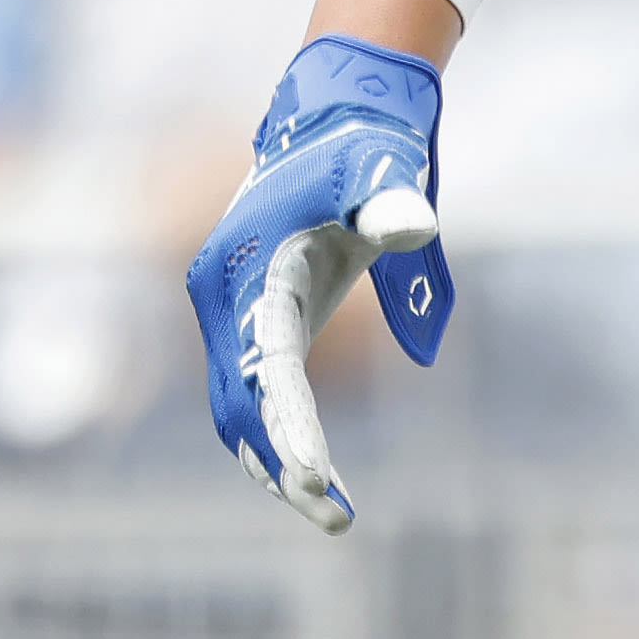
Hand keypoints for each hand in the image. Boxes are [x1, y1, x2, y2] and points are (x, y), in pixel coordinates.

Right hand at [183, 37, 456, 529]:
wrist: (335, 122)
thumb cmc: (363, 147)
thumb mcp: (381, 165)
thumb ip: (391, 196)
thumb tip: (413, 225)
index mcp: (249, 268)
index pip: (266, 364)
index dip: (288, 424)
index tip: (315, 478)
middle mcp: (224, 297)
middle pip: (240, 401)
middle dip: (281, 461)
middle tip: (335, 515)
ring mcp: (231, 310)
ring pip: (238, 407)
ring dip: (274, 459)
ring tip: (332, 512)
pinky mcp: (253, 318)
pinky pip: (253, 392)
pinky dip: (274, 435)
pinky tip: (310, 477)